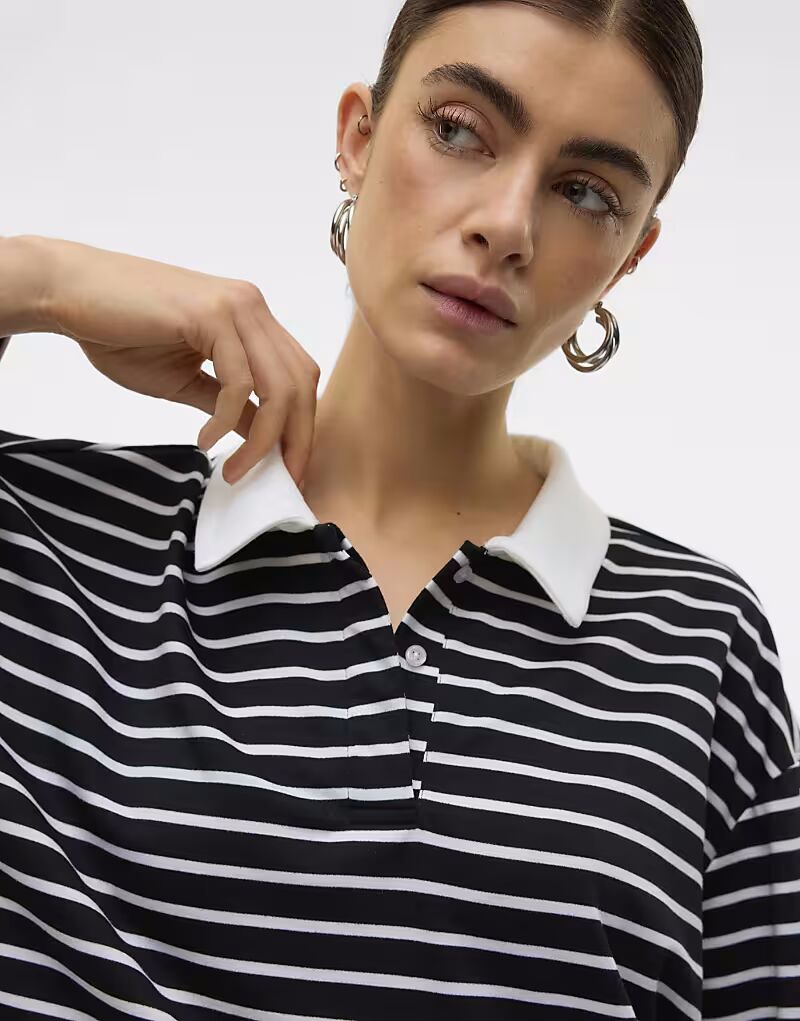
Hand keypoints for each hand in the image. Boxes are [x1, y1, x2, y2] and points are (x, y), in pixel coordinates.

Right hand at [42, 237, 319, 485]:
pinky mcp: (211, 314)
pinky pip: (239, 382)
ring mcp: (236, 307)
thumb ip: (229, 406)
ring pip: (278, 386)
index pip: (299, 377)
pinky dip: (226, 421)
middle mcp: (252, 307)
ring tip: (236, 471)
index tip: (290, 469)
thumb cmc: (120, 333)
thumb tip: (262, 438)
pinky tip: (204, 441)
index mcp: (252, 319)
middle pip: (301, 384)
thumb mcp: (186, 381)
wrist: (68, 292)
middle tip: (283, 480)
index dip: (302, 425)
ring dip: (263, 439)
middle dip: (297, 439)